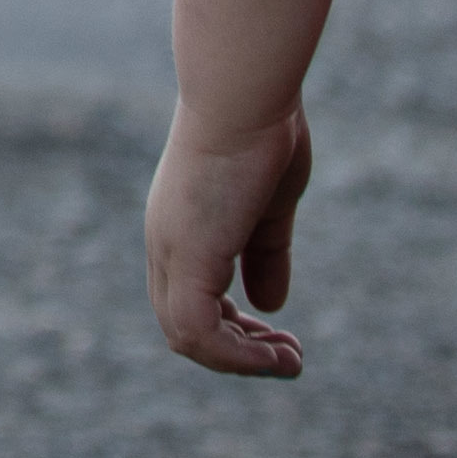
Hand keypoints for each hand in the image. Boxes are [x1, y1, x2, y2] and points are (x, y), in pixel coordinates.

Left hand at [145, 96, 316, 377]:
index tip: (275, 334)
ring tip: (290, 363)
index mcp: (180, 226)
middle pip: (182, 324)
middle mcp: (165, 242)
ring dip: (242, 361)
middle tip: (288, 357)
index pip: (188, 298)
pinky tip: (278, 355)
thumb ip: (265, 252)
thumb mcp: (268, 206)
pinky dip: (238, 356)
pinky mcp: (187, 257)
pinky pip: (199, 333)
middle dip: (237, 350)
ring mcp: (171, 249)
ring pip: (187, 337)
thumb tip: (269, 304)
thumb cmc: (261, 132)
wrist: (245, 93)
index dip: (230, 326)